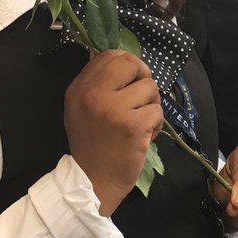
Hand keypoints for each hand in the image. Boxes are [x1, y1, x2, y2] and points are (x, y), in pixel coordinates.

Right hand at [64, 50, 162, 216]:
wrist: (91, 182)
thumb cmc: (92, 145)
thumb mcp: (82, 109)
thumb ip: (98, 84)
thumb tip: (121, 59)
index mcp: (80, 88)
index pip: (109, 55)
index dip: (127, 64)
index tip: (131, 81)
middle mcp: (94, 95)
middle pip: (130, 62)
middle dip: (143, 76)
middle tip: (143, 96)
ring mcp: (114, 109)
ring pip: (149, 87)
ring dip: (151, 105)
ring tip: (141, 122)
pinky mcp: (133, 126)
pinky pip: (157, 111)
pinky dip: (156, 125)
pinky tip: (144, 137)